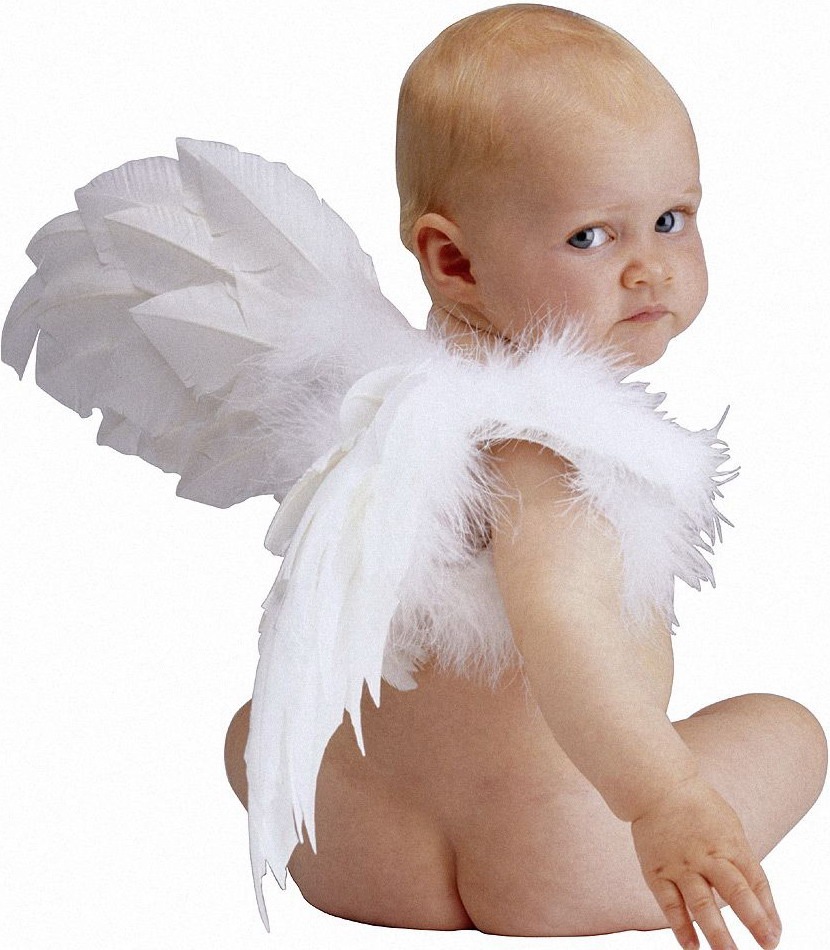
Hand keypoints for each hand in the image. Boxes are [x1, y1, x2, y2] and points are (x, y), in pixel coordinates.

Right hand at [630, 776, 780, 949]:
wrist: (657, 785)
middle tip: (766, 945)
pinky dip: (680, 926)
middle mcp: (706, 855)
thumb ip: (742, 862)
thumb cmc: (698, 809)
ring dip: (716, 931)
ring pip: (701, 901)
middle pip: (733, 889)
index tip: (773, 937)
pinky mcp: (657, 871)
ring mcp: (681, 864)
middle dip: (752, 918)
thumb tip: (759, 903)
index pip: (755, 881)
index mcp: (729, 844)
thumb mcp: (729, 828)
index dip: (767, 911)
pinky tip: (691, 946)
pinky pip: (669, 903)